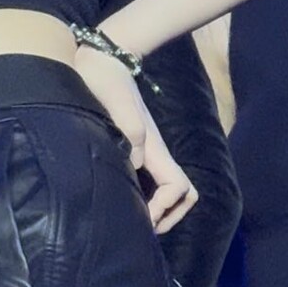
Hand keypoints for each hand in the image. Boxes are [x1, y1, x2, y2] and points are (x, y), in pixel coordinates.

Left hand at [73, 44, 198, 232]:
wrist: (103, 60)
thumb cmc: (106, 81)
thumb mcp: (114, 103)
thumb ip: (129, 131)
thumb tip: (136, 162)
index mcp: (153, 147)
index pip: (178, 187)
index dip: (164, 207)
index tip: (142, 215)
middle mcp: (154, 154)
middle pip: (184, 194)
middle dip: (168, 216)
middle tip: (143, 225)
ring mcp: (146, 152)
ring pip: (172, 190)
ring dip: (162, 210)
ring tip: (138, 220)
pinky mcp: (134, 150)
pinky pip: (152, 182)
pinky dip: (146, 199)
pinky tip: (124, 201)